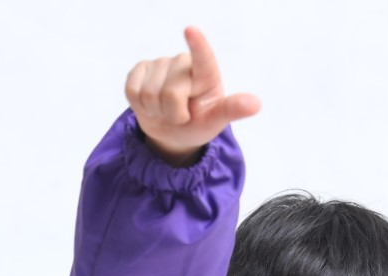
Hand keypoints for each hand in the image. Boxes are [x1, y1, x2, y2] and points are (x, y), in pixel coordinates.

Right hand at [124, 27, 260, 165]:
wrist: (172, 131)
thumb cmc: (198, 123)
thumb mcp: (215, 121)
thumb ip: (231, 110)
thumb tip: (256, 104)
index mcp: (206, 73)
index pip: (203, 58)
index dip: (197, 45)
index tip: (191, 31)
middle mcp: (183, 63)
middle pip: (169, 94)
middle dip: (172, 114)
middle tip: (179, 116)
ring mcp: (160, 63)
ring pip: (148, 94)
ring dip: (154, 111)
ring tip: (164, 110)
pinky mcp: (140, 69)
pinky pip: (132, 90)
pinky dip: (139, 105)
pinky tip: (149, 104)